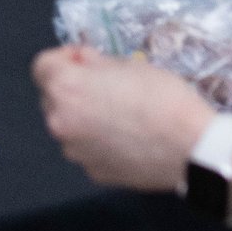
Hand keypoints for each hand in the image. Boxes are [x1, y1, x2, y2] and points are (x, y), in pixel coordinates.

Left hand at [32, 45, 214, 190]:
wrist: (189, 146)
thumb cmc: (161, 97)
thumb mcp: (129, 64)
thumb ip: (95, 63)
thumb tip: (83, 64)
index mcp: (66, 90)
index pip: (42, 65)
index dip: (63, 57)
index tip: (86, 60)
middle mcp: (61, 123)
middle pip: (52, 97)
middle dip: (72, 88)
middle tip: (106, 85)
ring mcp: (76, 153)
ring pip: (70, 125)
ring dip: (84, 116)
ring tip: (120, 114)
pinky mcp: (93, 173)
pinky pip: (87, 148)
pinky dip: (99, 140)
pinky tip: (128, 137)